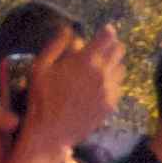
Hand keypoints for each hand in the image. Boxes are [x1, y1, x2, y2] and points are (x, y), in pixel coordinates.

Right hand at [25, 25, 120, 150]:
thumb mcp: (40, 67)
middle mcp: (102, 74)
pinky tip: (97, 86)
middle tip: (101, 48)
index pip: (108, 37)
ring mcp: (109, 91)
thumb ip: (56, 45)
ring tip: (98, 68)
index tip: (105, 31)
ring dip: (112, 64)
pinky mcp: (111, 105)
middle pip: (119, 50)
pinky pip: (119, 86)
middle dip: (111, 46)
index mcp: (86, 61)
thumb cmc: (40, 98)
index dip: (107, 32)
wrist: (50, 132)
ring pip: (121, 68)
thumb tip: (68, 29)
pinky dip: (111, 82)